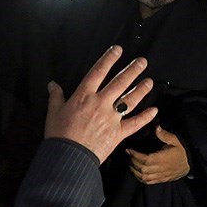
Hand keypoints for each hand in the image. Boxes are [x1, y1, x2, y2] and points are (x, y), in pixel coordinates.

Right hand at [44, 45, 156, 164]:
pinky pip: (134, 123)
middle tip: (142, 61)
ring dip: (141, 90)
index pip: (98, 72)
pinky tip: (154, 110)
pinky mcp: (118, 133)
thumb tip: (52, 84)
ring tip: (150, 81)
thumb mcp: (53, 112)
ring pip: (130, 100)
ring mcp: (111, 118)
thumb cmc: (59, 134)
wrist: (68, 157)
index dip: (109, 59)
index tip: (118, 50)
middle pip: (119, 82)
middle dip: (132, 70)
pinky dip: (145, 117)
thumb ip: (56, 96)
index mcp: (84, 95)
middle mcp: (100, 103)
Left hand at [126, 125, 189, 183]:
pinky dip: (139, 177)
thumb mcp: (175, 140)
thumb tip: (156, 127)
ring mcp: (160, 176)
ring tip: (129, 162)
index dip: (135, 156)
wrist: (190, 164)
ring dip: (134, 170)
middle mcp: (160, 169)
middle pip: (142, 169)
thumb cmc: (182, 151)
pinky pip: (147, 181)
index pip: (145, 159)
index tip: (128, 150)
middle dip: (132, 162)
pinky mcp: (161, 180)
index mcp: (163, 159)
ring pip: (143, 177)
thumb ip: (164, 134)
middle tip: (127, 154)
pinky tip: (135, 171)